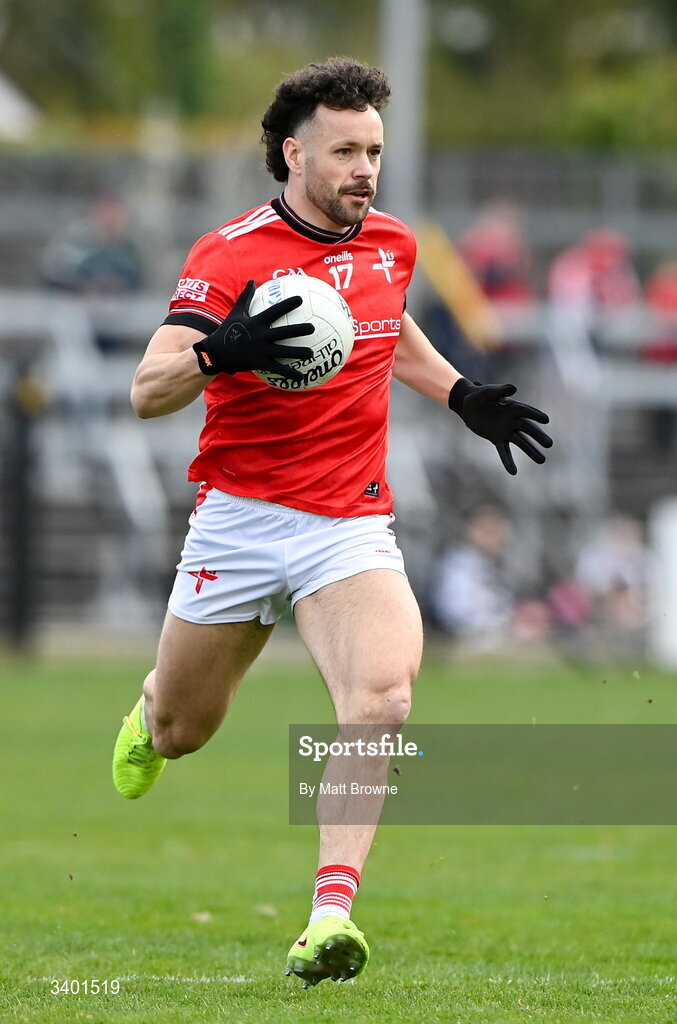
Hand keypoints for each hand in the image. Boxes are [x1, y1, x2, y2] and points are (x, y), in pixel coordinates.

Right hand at [193, 280, 314, 380]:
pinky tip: (301, 377)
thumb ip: (246, 297)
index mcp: (256, 323)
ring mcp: (260, 351)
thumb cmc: (227, 331)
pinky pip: (277, 369)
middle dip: (299, 330)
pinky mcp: (259, 363)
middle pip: (283, 332)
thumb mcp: (236, 313)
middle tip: (312, 328)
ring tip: (312, 353)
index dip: (287, 304)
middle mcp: (260, 336)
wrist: (215, 353)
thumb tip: (252, 280)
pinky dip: (289, 373)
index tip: (300, 299)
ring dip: (299, 353)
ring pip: (284, 352)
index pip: (274, 311)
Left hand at [448, 377, 552, 474]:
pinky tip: (513, 472)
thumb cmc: (477, 396)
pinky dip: (508, 461)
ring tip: (542, 461)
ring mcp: (506, 431)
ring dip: (531, 451)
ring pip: (521, 442)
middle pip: (528, 429)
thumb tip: (514, 389)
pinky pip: (504, 451)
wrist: (466, 406)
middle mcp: (512, 420)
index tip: (546, 420)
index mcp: (512, 407)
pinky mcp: (497, 439)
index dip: (536, 415)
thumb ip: (498, 391)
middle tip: (549, 444)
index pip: (526, 411)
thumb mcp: (485, 392)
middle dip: (538, 436)